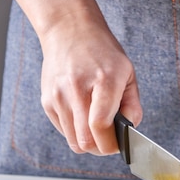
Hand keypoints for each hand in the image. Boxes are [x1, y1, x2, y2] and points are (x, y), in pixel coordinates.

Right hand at [40, 9, 141, 154]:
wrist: (68, 31)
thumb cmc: (102, 53)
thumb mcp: (127, 73)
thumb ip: (132, 105)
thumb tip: (129, 132)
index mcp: (102, 81)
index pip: (100, 126)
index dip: (111, 144)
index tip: (119, 143)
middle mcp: (76, 89)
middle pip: (86, 141)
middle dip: (101, 148)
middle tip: (109, 140)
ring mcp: (58, 96)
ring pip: (74, 142)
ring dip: (88, 142)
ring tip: (97, 127)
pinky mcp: (47, 102)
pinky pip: (64, 132)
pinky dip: (76, 132)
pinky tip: (82, 115)